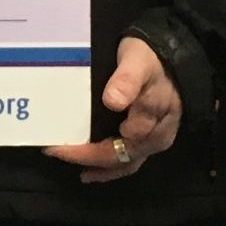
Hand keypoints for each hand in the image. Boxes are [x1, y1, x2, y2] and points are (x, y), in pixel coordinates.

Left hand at [45, 35, 181, 183]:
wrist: (170, 54)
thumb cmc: (149, 56)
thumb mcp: (137, 61)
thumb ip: (127, 80)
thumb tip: (112, 102)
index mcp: (152, 118)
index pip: (117, 145)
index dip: (86, 151)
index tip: (57, 145)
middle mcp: (156, 135)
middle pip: (120, 158)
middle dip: (87, 159)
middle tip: (55, 153)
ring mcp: (156, 139)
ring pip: (127, 164)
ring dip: (101, 169)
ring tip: (76, 171)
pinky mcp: (152, 138)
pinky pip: (132, 160)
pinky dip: (112, 166)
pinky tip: (94, 169)